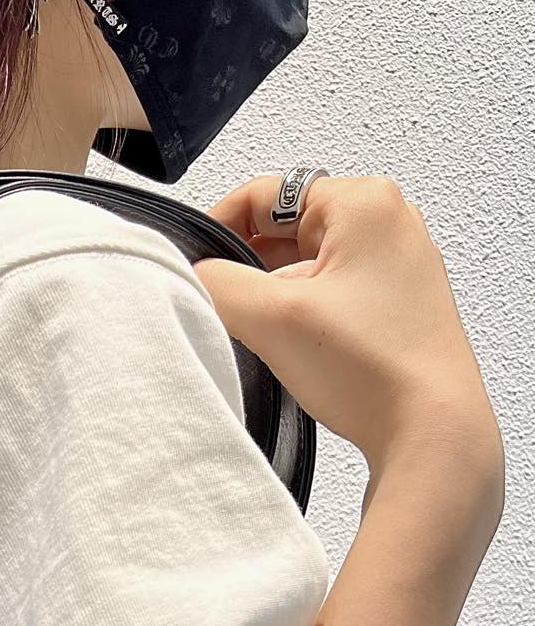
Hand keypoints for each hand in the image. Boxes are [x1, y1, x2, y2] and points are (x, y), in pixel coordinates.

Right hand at [192, 173, 503, 512]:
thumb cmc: (378, 369)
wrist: (431, 432)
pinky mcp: (398, 301)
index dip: (219, 226)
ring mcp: (398, 263)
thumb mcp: (272, 317)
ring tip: (272, 333)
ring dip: (277, 293)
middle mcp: (389, 222)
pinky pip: (332, 289)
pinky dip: (304, 311)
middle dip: (250, 266)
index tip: (196, 265)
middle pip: (285, 226)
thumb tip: (194, 275)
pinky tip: (299, 346)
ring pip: (307, 261)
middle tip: (233, 308)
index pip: (264, 193)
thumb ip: (216, 284)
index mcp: (365, 202)